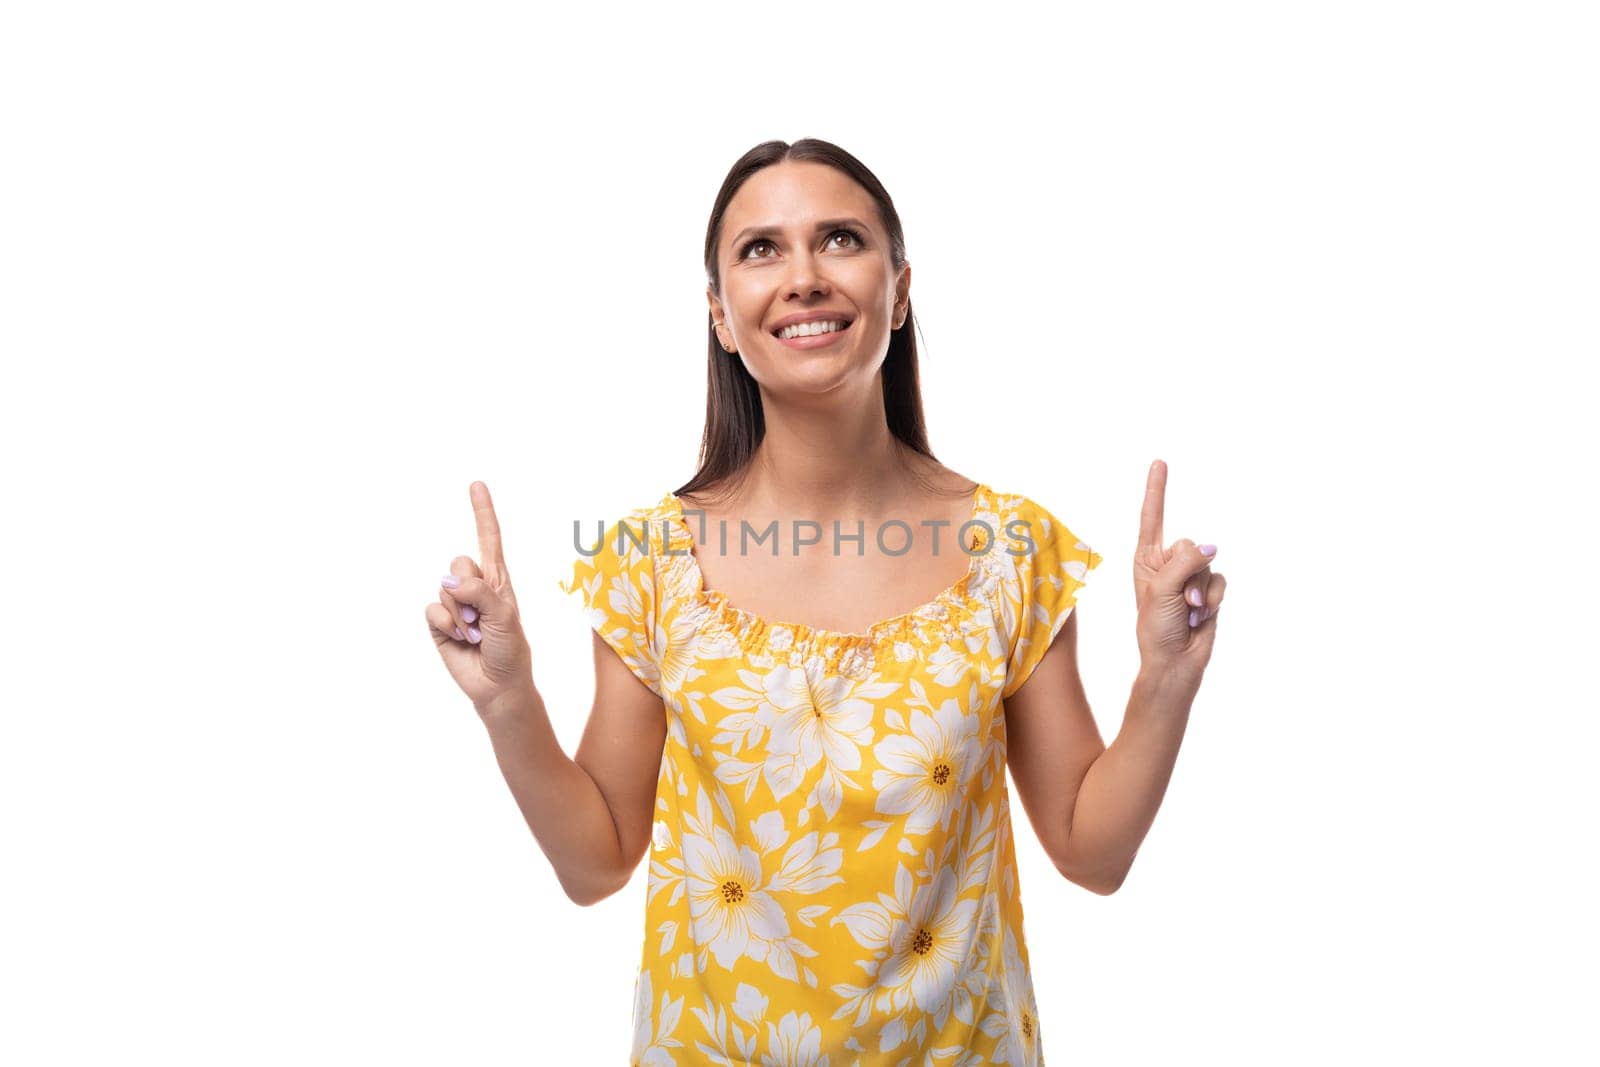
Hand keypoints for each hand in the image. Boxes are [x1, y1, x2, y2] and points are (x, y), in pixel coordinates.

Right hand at [424, 481, 534, 715]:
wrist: (498, 686)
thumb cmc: (510, 650)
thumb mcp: (505, 616)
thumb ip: (480, 592)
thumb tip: (449, 579)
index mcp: (498, 580)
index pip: (489, 539)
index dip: (482, 512)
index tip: (476, 485)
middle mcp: (475, 587)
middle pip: (460, 561)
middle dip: (470, 588)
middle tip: (484, 617)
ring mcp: (455, 604)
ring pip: (444, 587)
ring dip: (461, 614)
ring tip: (476, 633)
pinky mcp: (439, 623)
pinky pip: (432, 609)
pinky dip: (446, 624)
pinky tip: (460, 638)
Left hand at [1133, 459, 1226, 685]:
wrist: (1175, 662)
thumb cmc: (1156, 628)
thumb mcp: (1161, 590)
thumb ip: (1185, 561)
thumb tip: (1212, 547)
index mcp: (1146, 559)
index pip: (1153, 518)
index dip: (1157, 490)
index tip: (1160, 462)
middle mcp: (1168, 563)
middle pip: (1190, 544)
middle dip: (1189, 573)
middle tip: (1179, 600)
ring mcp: (1190, 576)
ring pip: (1209, 563)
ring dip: (1201, 591)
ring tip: (1187, 611)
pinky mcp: (1209, 589)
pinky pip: (1221, 580)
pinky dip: (1213, 599)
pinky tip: (1201, 615)